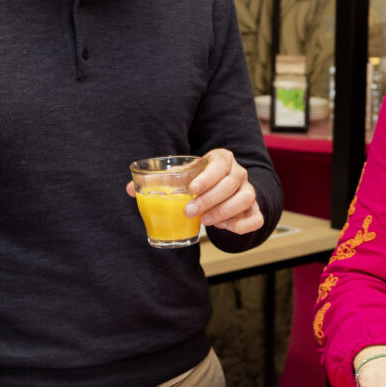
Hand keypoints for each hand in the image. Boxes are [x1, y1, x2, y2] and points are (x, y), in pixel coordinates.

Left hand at [125, 148, 262, 234]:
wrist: (224, 191)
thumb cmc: (199, 181)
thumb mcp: (183, 176)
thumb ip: (161, 180)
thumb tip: (130, 189)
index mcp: (222, 159)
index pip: (220, 163)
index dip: (208, 176)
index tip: (191, 188)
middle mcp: (239, 173)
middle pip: (231, 183)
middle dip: (209, 199)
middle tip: (190, 211)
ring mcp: (249, 191)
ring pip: (245, 199)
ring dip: (224, 212)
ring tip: (205, 221)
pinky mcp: (254, 210)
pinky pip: (255, 218)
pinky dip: (241, 225)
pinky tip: (223, 227)